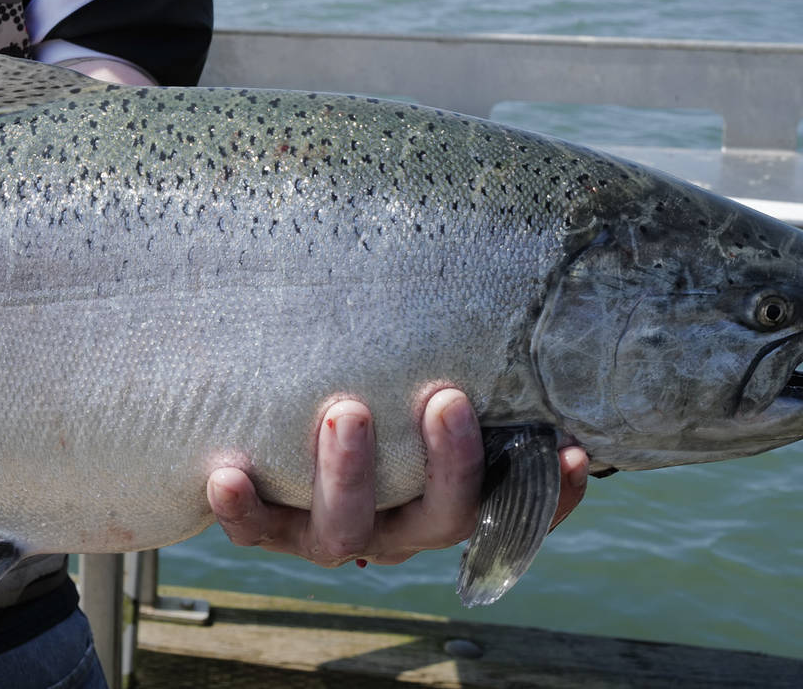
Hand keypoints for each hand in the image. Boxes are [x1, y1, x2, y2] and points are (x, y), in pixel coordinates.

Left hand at [205, 389, 588, 565]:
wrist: (276, 454)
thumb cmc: (373, 400)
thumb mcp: (415, 384)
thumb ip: (454, 352)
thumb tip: (504, 269)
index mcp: (446, 501)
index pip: (515, 508)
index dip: (555, 495)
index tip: (575, 449)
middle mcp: (398, 528)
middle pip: (439, 518)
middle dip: (448, 462)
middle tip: (443, 398)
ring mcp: (334, 534)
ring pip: (348, 529)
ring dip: (349, 475)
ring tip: (344, 412)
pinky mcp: (273, 529)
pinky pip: (257, 529)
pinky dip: (243, 508)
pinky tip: (227, 474)